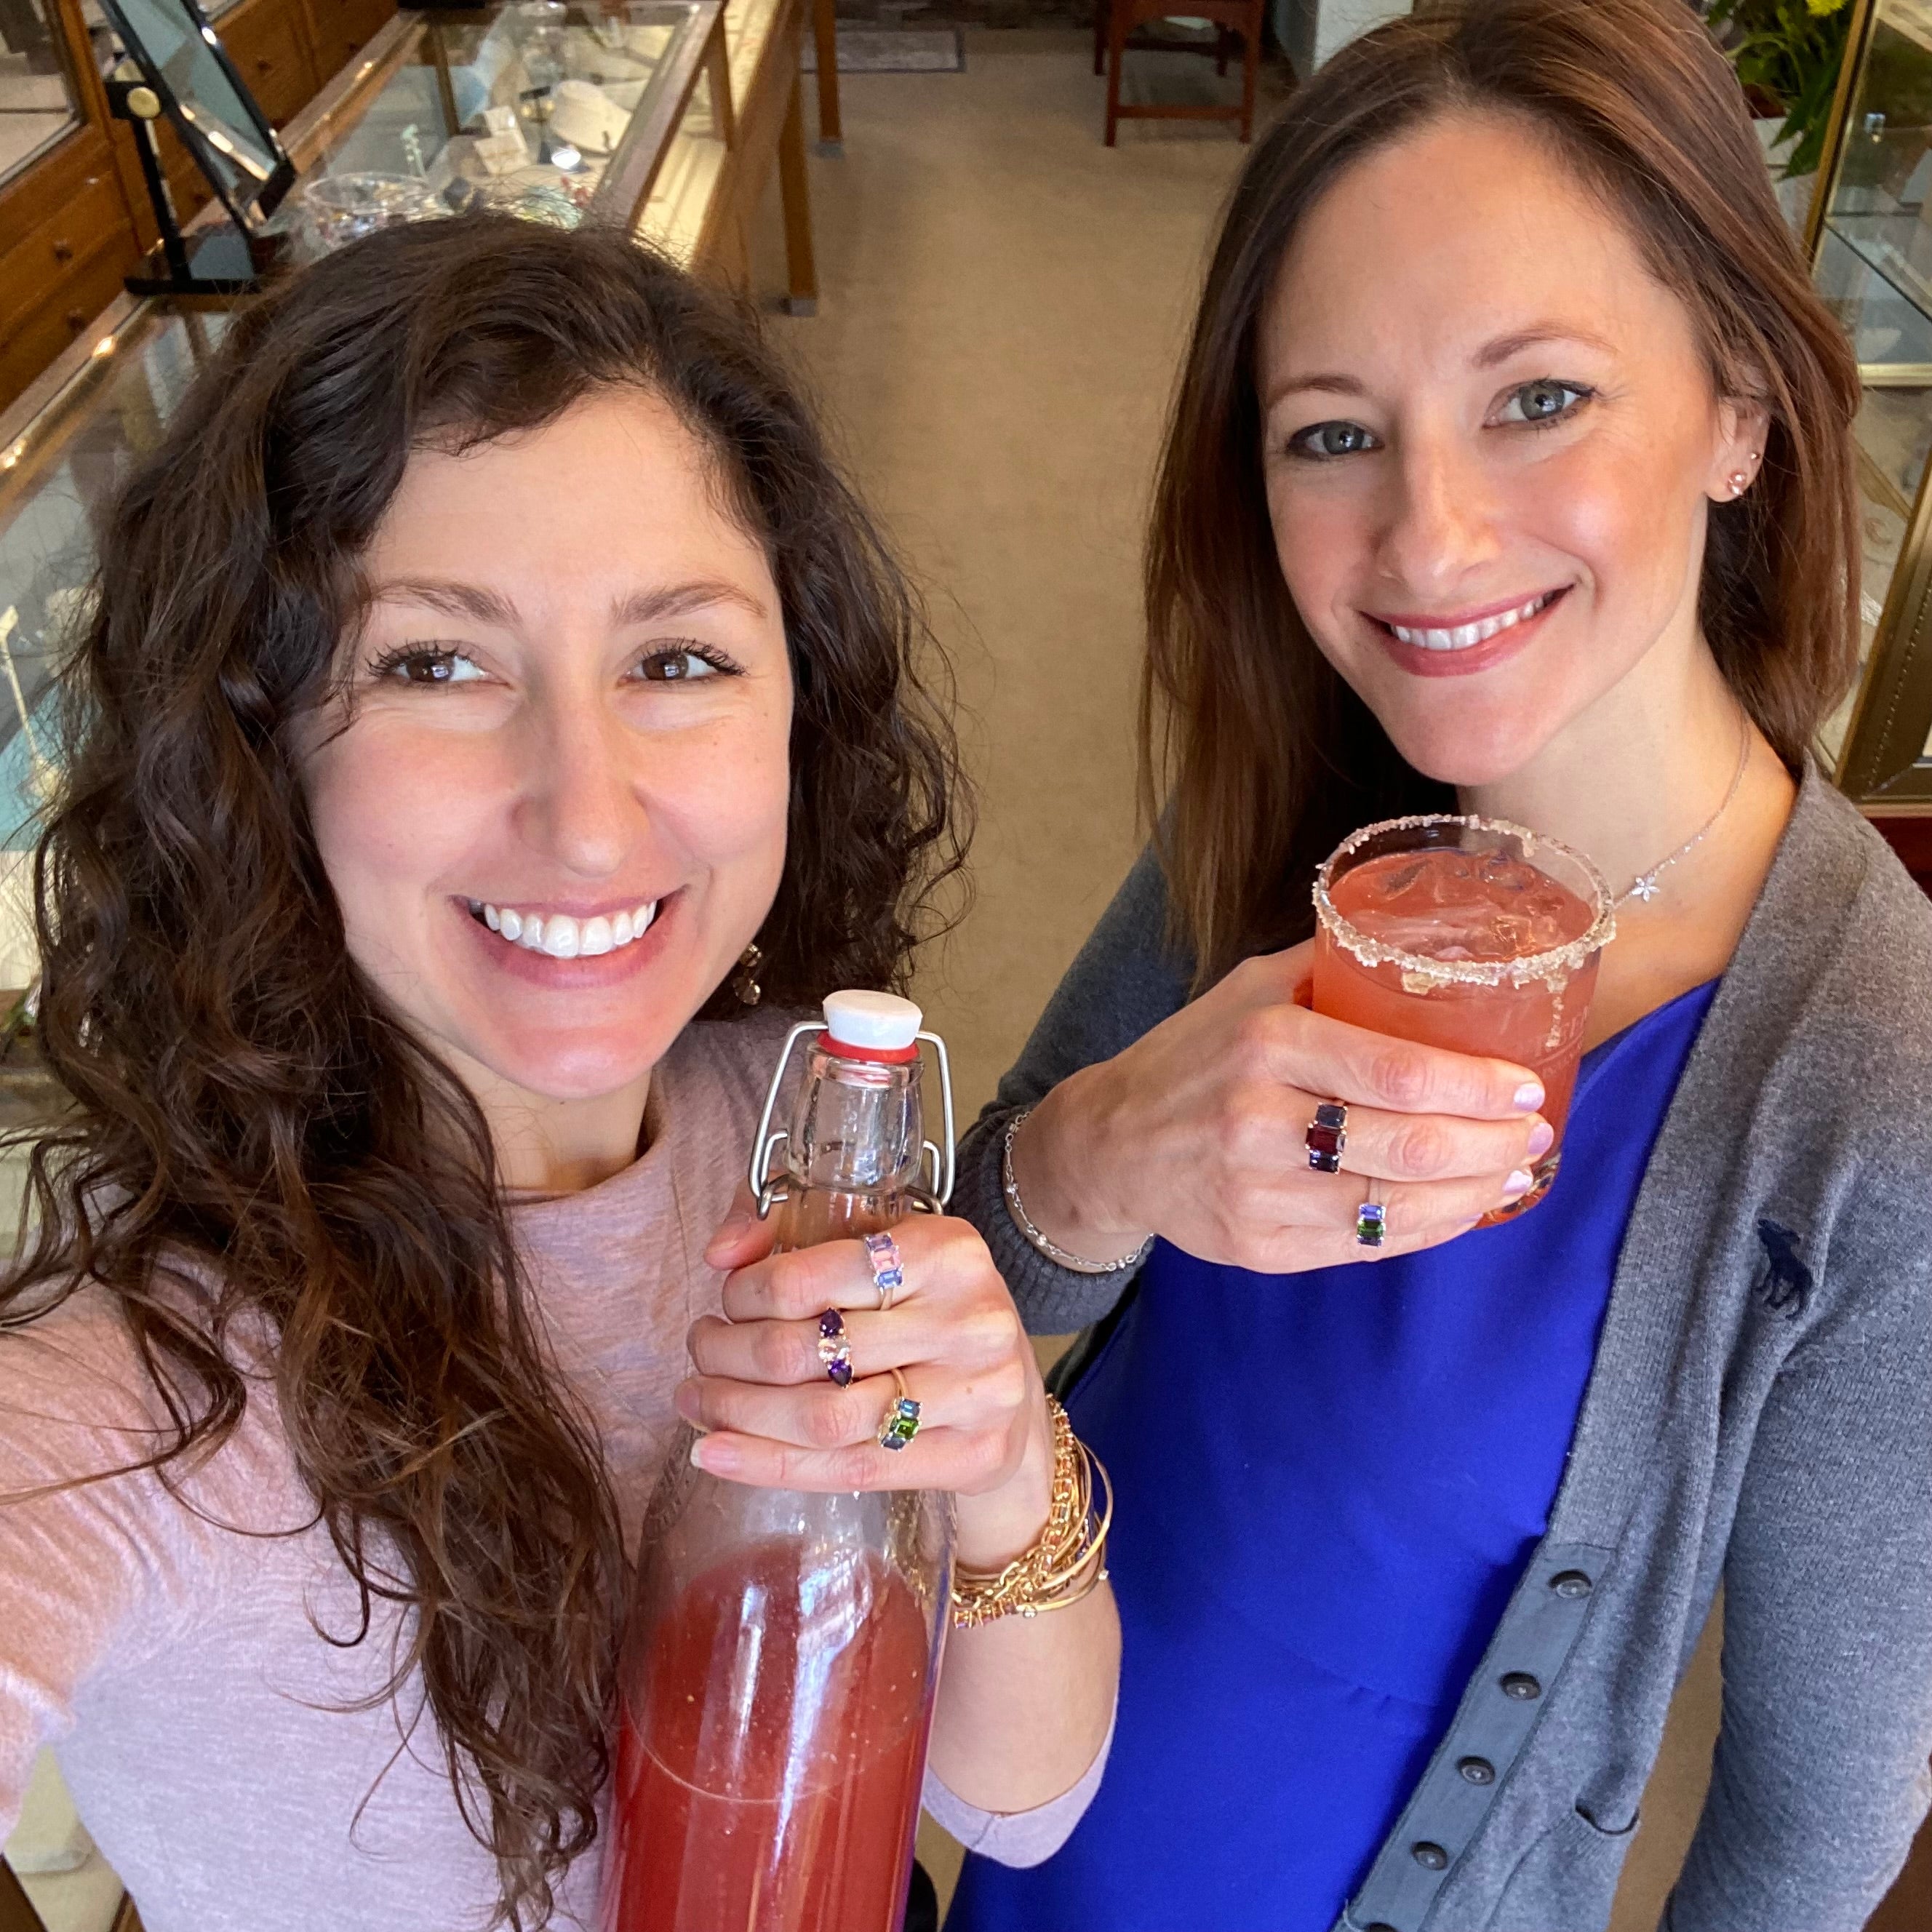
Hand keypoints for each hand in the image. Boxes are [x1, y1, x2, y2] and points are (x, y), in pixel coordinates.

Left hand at [680, 1205, 1054, 1568]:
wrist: (1010, 1390)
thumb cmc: (930, 1307)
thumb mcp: (881, 1245)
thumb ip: (793, 1223)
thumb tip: (719, 1252)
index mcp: (945, 1249)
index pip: (807, 1277)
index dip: (744, 1295)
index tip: (724, 1304)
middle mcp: (969, 1318)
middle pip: (807, 1351)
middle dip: (728, 1357)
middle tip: (700, 1353)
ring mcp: (976, 1393)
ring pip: (822, 1418)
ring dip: (738, 1413)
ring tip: (698, 1401)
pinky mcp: (972, 1456)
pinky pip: (848, 1470)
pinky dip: (768, 1465)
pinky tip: (717, 1453)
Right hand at [1014, 940, 1551, 1273]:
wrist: (1110, 1143)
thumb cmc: (1191, 1057)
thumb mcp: (1246, 990)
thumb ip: (1331, 967)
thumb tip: (1426, 944)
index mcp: (1266, 1042)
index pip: (1398, 1071)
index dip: (1477, 1086)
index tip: (1523, 1086)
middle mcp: (1259, 1120)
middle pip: (1408, 1146)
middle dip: (1492, 1144)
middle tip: (1532, 1134)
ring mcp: (1257, 1192)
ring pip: (1394, 1207)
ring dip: (1471, 1194)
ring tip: (1509, 1173)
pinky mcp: (1259, 1247)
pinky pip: (1365, 1246)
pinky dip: (1425, 1230)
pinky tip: (1457, 1209)